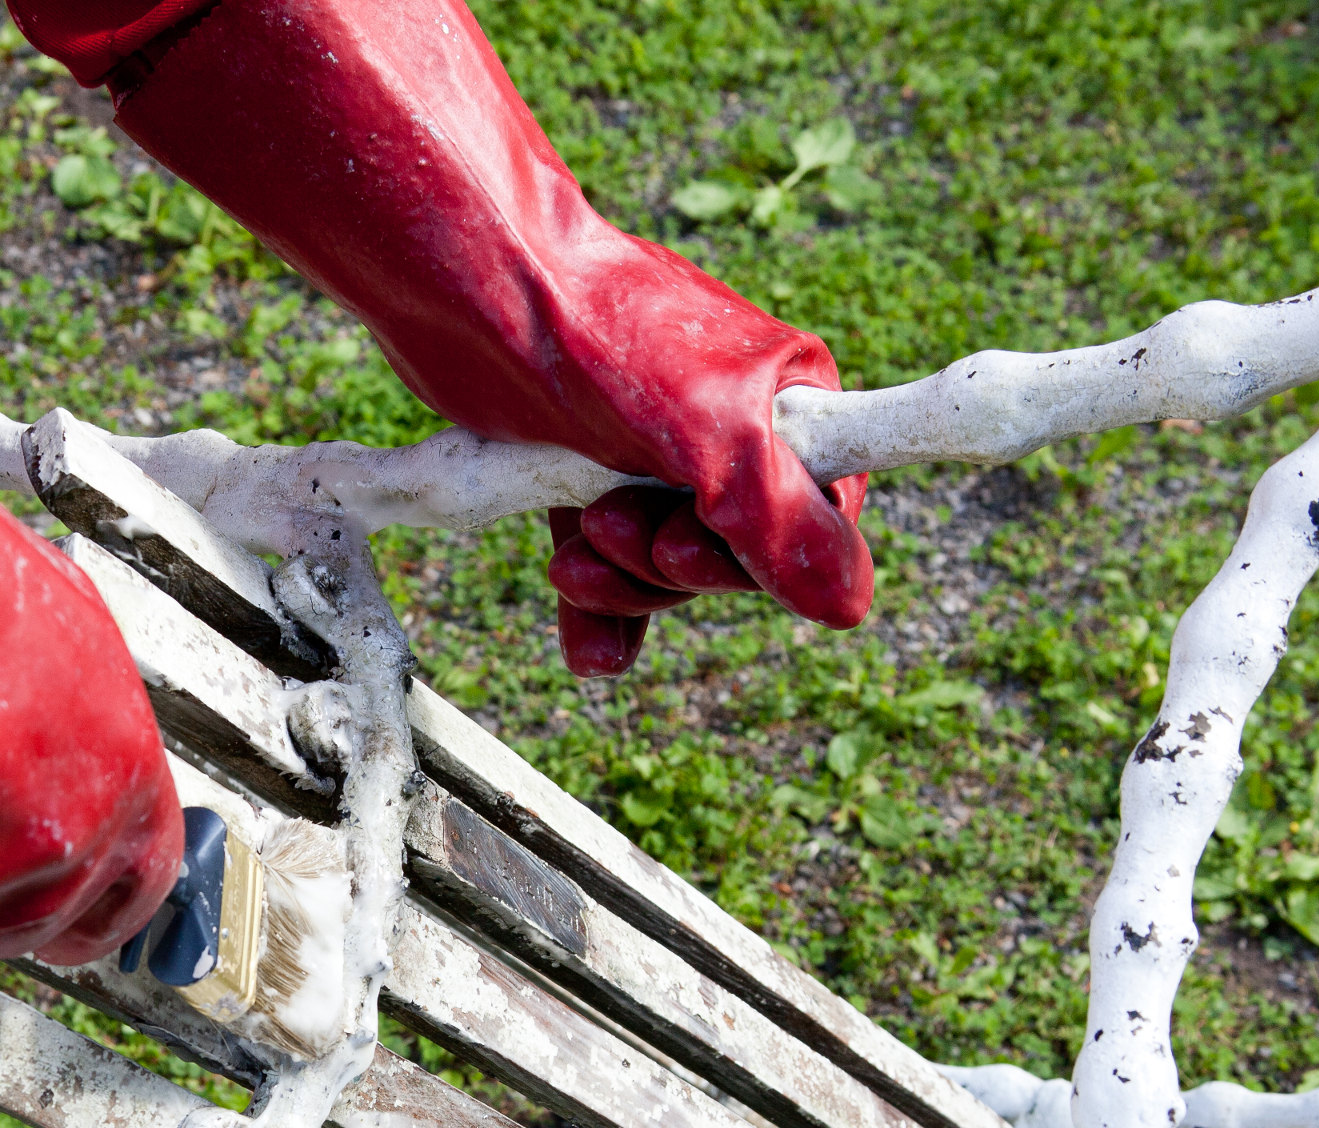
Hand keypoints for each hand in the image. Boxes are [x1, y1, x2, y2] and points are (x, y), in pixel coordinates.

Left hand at [93, 0, 872, 677]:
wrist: (470, 291)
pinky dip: (596, 612)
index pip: (816, 524)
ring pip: (664, 572)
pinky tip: (586, 647)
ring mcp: (657, 456)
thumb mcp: (708, 435)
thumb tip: (848, 602)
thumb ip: (780, 519)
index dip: (759, 560)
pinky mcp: (588, 471)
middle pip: (732, 560)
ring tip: (571, 553)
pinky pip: (611, 571)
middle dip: (665, 568)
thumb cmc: (596, 338)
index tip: (688, 543)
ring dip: (620, 586)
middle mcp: (735, 431)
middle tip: (609, 523)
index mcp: (788, 406)